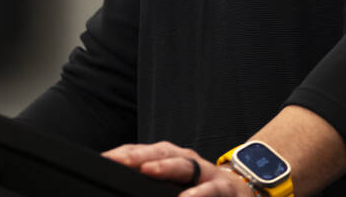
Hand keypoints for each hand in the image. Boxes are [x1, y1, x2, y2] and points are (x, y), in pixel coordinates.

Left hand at [103, 141, 254, 195]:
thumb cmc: (201, 188)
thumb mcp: (176, 182)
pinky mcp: (224, 188)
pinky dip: (197, 195)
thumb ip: (152, 183)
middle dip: (138, 156)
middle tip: (117, 161)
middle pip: (160, 153)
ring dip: (166, 167)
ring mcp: (206, 172)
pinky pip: (210, 190)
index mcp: (172, 158)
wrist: (242, 191)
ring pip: (185, 165)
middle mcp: (188, 160)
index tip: (103, 159)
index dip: (123, 153)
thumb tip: (121, 187)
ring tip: (148, 171)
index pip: (144, 151)